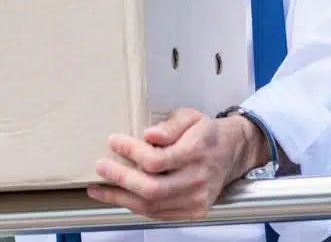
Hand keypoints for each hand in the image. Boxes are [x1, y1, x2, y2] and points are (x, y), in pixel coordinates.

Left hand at [87, 108, 262, 220]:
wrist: (231, 153)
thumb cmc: (205, 133)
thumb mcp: (190, 117)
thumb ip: (169, 125)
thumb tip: (149, 135)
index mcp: (197, 152)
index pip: (156, 160)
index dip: (130, 152)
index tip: (113, 141)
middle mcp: (197, 179)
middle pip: (152, 189)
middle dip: (121, 179)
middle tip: (101, 167)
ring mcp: (196, 199)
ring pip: (152, 206)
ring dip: (121, 198)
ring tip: (99, 188)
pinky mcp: (193, 211)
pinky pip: (158, 213)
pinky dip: (135, 205)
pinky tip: (120, 196)